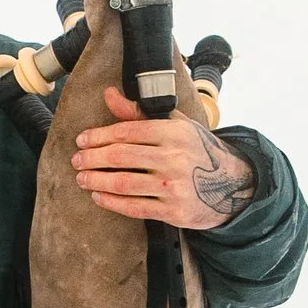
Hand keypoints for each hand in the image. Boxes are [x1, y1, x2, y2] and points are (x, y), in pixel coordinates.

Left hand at [71, 89, 253, 228]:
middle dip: (92, 158)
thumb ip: (139, 113)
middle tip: (76, 160)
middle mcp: (174, 158)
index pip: (126, 131)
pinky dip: (111, 202)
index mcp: (174, 132)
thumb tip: (109, 95)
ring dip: (96, 180)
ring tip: (82, 178)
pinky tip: (98, 196)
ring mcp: (173, 187)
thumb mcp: (175, 125)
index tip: (82, 140)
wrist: (231, 185)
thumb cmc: (197, 151)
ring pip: (123, 183)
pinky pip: (134, 207)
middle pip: (120, 157)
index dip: (99, 136)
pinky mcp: (173, 212)